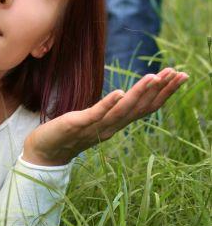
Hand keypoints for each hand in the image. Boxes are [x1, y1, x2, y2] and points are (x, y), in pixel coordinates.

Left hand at [23, 68, 188, 165]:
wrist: (45, 152)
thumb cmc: (69, 132)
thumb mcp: (95, 119)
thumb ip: (111, 110)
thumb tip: (125, 96)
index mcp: (116, 123)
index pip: (146, 107)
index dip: (164, 92)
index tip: (181, 76)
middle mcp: (110, 126)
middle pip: (141, 108)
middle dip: (161, 90)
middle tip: (179, 73)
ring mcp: (95, 127)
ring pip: (122, 110)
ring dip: (139, 93)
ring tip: (154, 77)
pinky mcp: (77, 124)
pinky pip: (95, 114)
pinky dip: (108, 104)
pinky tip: (119, 92)